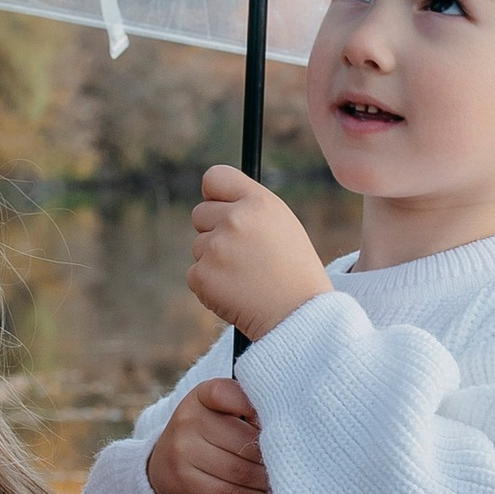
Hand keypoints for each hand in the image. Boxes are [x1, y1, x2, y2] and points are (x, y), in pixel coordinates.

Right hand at [147, 375, 269, 493]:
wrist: (166, 463)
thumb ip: (247, 409)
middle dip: (267, 455)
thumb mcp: (220, 410)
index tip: (267, 422)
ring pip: (238, 470)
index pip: (227, 393)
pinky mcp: (185, 481)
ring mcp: (183, 451)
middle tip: (280, 462)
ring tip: (270, 480)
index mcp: (201, 396)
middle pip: (243, 441)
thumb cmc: (207, 433)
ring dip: (262, 480)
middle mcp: (188, 420)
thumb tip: (280, 431)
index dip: (253, 408)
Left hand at [187, 167, 332, 340]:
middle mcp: (235, 220)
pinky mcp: (202, 276)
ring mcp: (216, 248)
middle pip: (200, 213)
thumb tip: (214, 199)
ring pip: (198, 246)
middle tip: (242, 255)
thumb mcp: (282, 225)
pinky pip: (195, 273)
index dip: (214, 193)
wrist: (299, 316)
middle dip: (213, 231)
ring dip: (214, 261)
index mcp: (258, 202)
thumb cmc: (294, 271)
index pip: (214, 177)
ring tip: (246, 277)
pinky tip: (236, 293)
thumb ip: (249, 207)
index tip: (219, 206)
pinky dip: (209, 285)